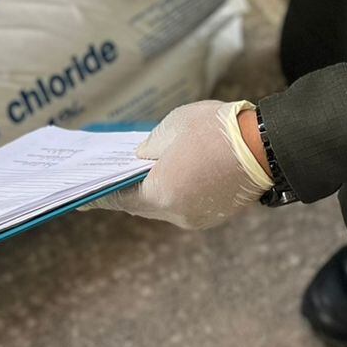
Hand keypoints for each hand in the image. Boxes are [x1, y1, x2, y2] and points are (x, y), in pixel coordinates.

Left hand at [90, 100, 272, 229]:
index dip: (98, 195)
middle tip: (113, 177)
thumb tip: (142, 159)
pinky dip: (177, 194)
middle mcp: (177, 214)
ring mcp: (198, 218)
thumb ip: (150, 148)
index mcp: (161, 194)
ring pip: (165, 207)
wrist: (267, 145)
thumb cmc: (216, 130)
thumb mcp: (172, 128)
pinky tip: (176, 176)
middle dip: (128, 191)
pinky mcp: (215, 216)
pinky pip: (186, 207)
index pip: (119, 197)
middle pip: (141, 205)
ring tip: (146, 172)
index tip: (80, 197)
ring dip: (155, 192)